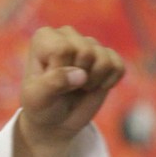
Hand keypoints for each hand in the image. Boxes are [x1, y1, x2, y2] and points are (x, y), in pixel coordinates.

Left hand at [20, 25, 124, 145]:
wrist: (55, 122)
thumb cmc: (41, 106)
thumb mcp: (38, 98)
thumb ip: (54, 83)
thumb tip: (81, 74)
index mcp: (45, 37)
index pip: (63, 49)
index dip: (60, 72)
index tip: (49, 82)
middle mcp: (68, 34)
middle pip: (86, 52)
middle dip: (78, 77)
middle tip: (66, 87)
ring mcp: (89, 43)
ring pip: (103, 60)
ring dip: (93, 82)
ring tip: (79, 87)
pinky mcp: (108, 56)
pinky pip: (118, 67)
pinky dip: (109, 83)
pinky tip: (95, 86)